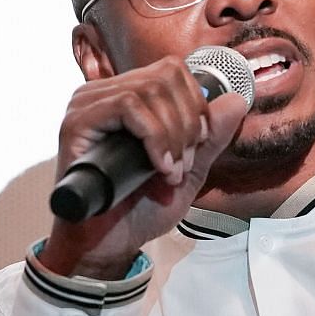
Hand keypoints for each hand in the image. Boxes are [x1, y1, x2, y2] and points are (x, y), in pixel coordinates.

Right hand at [39, 57, 249, 279]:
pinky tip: (158, 167)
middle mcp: (105, 94)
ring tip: (169, 172)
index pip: (173, 71)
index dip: (197, 106)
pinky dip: (154, 137)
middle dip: (188, 124)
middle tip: (182, 165)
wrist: (108, 244)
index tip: (197, 147)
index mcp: (128, 97)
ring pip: (150, 90)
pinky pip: (128, 106)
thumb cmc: (139, 210)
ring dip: (172, 136)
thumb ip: (210, 139)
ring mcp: (88, 104)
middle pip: (166, 76)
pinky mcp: (77, 121)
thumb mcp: (187, 171)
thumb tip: (236, 101)